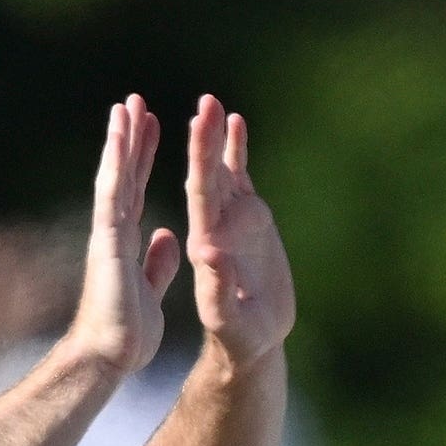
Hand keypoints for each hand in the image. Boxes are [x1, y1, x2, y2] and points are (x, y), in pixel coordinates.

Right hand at [63, 94, 184, 377]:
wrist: (109, 357)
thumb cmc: (126, 334)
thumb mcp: (151, 291)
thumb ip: (157, 264)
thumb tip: (167, 238)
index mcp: (126, 242)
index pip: (135, 191)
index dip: (141, 160)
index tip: (148, 128)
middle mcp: (115, 232)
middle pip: (124, 175)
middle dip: (129, 139)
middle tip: (133, 102)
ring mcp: (108, 234)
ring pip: (114, 177)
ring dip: (120, 140)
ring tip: (126, 105)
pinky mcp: (108, 242)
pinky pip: (114, 195)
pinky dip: (117, 164)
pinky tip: (120, 137)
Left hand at [183, 94, 294, 367]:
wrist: (250, 343)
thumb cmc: (237, 338)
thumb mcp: (225, 319)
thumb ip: (217, 288)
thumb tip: (209, 253)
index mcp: (205, 243)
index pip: (199, 192)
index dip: (197, 158)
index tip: (195, 125)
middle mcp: (213, 226)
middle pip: (207, 174)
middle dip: (204, 138)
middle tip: (206, 102)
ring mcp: (230, 222)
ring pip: (219, 171)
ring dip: (214, 137)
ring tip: (213, 103)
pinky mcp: (248, 223)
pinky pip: (239, 180)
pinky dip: (236, 151)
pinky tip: (236, 123)